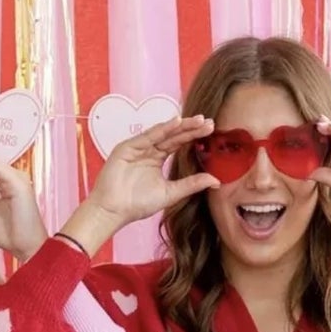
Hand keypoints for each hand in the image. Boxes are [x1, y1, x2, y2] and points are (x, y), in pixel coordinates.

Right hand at [60, 116, 216, 253]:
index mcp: (157, 160)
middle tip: (209, 122)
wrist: (113, 211)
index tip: (211, 130)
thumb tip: (216, 181)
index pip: (179, 144)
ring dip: (180, 126)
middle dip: (191, 128)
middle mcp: (148, 150)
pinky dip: (162, 129)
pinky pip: (148, 136)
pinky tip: (176, 123)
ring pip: (162, 134)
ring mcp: (138, 148)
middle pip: (173, 136)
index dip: (194, 137)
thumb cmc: (137, 205)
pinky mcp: (127, 148)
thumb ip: (191, 185)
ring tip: (197, 120)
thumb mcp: (171, 193)